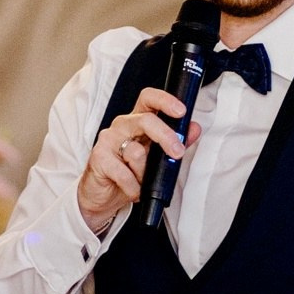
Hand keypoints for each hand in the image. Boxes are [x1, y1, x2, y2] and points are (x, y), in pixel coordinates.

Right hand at [77, 88, 200, 233]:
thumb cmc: (129, 171)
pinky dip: (134, 187)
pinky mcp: (98, 157)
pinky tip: (133, 190)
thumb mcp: (156, 157)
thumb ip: (176, 142)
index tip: (181, 111)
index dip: (165, 101)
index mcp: (137, 120)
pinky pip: (124, 174)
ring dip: (145, 173)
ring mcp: (109, 139)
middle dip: (166, 136)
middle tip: (177, 153)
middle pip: (145, 120)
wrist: (102, 194)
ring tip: (143, 182)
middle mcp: (122, 125)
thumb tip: (194, 129)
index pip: (149, 99)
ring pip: (136, 152)